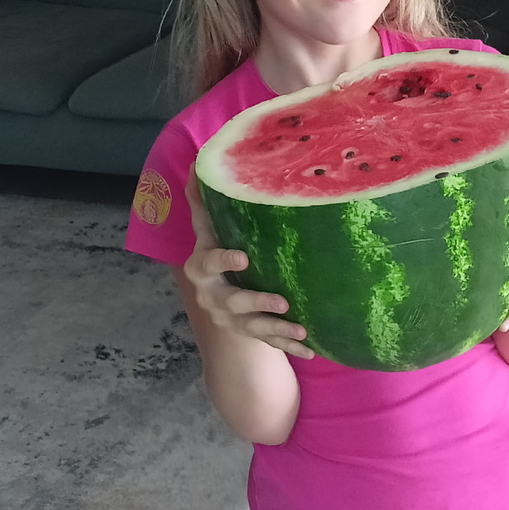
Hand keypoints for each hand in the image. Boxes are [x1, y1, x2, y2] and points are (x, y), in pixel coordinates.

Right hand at [182, 174, 314, 358]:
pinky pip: (270, 342)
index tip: (243, 257)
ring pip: (253, 327)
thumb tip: (197, 162)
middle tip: (282, 302)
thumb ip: (203, 201)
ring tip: (301, 328)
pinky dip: (290, 347)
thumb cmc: (215, 249)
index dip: (224, 261)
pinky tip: (311, 347)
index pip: (209, 264)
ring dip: (278, 329)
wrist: (213, 291)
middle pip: (233, 302)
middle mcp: (213, 297)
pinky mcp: (249, 332)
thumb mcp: (207, 229)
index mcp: (201, 269)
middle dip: (257, 303)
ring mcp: (230, 318)